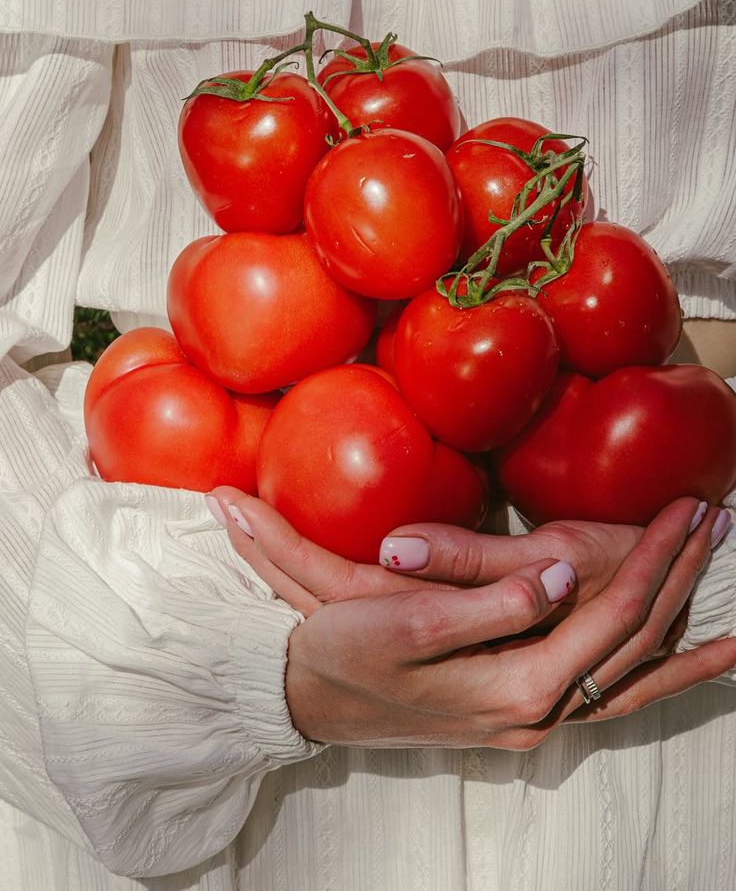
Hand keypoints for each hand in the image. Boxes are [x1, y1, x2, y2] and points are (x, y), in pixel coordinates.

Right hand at [207, 491, 735, 747]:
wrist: (312, 698)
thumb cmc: (352, 654)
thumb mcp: (408, 622)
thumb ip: (490, 602)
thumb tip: (556, 579)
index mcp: (516, 686)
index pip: (611, 615)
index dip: (655, 559)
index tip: (688, 507)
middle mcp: (539, 712)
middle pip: (637, 642)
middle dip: (680, 578)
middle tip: (719, 520)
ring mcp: (536, 718)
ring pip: (636, 676)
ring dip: (684, 629)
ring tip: (734, 604)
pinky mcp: (525, 711)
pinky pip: (613, 698)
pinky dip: (660, 678)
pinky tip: (689, 666)